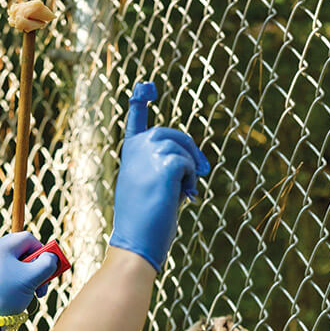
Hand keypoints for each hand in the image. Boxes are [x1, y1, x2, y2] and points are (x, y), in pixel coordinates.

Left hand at [0, 232, 58, 315]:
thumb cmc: (9, 295)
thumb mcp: (34, 277)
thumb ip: (48, 263)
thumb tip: (52, 257)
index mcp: (1, 248)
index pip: (28, 238)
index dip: (42, 250)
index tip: (48, 265)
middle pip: (22, 251)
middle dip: (37, 265)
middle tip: (44, 280)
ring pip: (15, 263)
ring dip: (29, 275)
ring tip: (35, 291)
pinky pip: (7, 272)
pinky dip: (18, 279)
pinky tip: (22, 293)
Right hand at [108, 82, 209, 270]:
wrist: (136, 244)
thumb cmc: (146, 224)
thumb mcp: (151, 189)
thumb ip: (164, 169)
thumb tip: (192, 162)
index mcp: (129, 155)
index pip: (136, 121)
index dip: (140, 101)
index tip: (146, 86)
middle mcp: (135, 150)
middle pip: (170, 133)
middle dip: (188, 148)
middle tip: (200, 171)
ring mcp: (146, 155)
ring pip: (181, 147)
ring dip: (190, 167)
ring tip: (185, 190)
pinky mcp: (163, 165)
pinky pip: (187, 162)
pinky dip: (191, 177)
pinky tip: (185, 194)